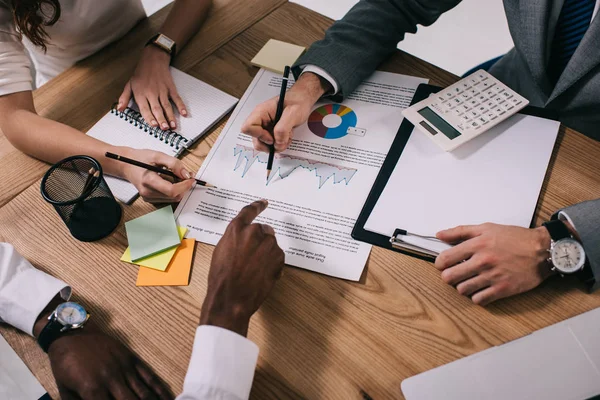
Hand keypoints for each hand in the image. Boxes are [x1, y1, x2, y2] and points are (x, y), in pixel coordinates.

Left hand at [46, 326, 171, 399]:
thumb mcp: (64, 390)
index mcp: (92, 389)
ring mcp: (124, 367)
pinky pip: (148, 376)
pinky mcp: (131, 358)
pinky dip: (159, 389)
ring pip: (143, 392)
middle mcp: (112, 379)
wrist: (72, 333)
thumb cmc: (65, 364)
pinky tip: (167, 397)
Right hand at [115, 147, 194, 202]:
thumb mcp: (158, 155)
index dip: (185, 186)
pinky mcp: (150, 199)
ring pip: (172, 198)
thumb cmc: (140, 159)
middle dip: (184, 186)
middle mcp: (148, 192)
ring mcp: (148, 197)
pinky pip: (167, 198)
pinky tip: (169, 181)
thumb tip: (186, 174)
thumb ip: (173, 164)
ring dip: (179, 189)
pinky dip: (173, 191)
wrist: (126, 165)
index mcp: (148, 181)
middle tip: (186, 175)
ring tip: (175, 176)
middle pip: (174, 196)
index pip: (171, 190)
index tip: (191, 178)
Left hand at [117, 46, 186, 130]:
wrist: (153, 59)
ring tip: (173, 126)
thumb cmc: (140, 73)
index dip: (150, 118)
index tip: (153, 125)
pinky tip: (184, 114)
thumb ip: (124, 98)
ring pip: (167, 106)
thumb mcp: (129, 85)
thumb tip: (119, 109)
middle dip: (161, 120)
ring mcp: (162, 91)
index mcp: (141, 94)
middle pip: (157, 109)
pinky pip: (177, 98)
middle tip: (164, 128)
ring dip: (171, 116)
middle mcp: (152, 93)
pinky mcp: (170, 88)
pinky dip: (181, 106)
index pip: (145, 109)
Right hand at [200, 200, 284, 335]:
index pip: (249, 211)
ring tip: (254, 270)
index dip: (257, 206)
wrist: (231, 298)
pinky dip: (273, 264)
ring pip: (271, 244)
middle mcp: (253, 232)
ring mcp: (268, 244)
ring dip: (266, 253)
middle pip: (263, 230)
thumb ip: (235, 239)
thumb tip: (245, 237)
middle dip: (260, 241)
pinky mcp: (279, 256)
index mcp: (236, 229)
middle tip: (252, 258)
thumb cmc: (221, 277)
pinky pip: (278, 256)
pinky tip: (261, 275)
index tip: (264, 203)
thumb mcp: (222, 251)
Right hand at [241, 72, 329, 152]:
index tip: (272, 138)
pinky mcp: (271, 131)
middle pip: (255, 139)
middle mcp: (261, 119)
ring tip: (287, 138)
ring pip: (263, 143)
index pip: (248, 128)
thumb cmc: (298, 101)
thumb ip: (283, 129)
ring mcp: (266, 126)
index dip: (259, 136)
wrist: (304, 100)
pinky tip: (287, 137)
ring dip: (276, 145)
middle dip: (269, 145)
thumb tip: (277, 144)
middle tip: (281, 142)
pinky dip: (280, 144)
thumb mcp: (292, 113)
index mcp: (261, 112)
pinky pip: (271, 143)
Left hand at [434, 223, 552, 305]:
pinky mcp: (503, 289)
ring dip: (462, 286)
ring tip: (469, 281)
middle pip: (449, 277)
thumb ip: (461, 231)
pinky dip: (477, 296)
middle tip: (455, 274)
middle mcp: (483, 261)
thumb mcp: (487, 228)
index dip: (440, 263)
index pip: (445, 259)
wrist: (543, 251)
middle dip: (449, 276)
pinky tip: (481, 289)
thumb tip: (440, 235)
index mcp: (477, 244)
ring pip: (462, 290)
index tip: (443, 264)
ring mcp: (492, 277)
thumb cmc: (516, 238)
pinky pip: (479, 299)